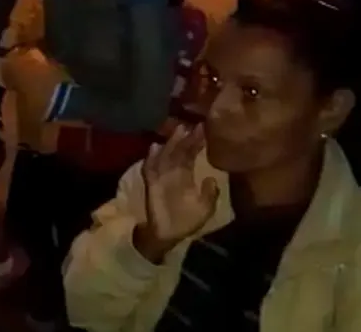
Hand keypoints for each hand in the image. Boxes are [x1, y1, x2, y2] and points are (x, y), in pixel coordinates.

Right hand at [140, 126, 218, 253]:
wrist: (168, 235)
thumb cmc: (186, 221)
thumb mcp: (205, 208)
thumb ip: (210, 194)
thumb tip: (210, 178)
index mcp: (185, 176)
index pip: (190, 155)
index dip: (196, 143)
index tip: (204, 129)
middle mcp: (173, 173)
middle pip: (178, 151)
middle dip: (186, 138)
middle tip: (194, 124)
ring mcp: (161, 177)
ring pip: (165, 156)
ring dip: (171, 144)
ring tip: (179, 130)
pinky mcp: (151, 185)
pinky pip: (150, 170)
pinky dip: (151, 159)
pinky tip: (154, 148)